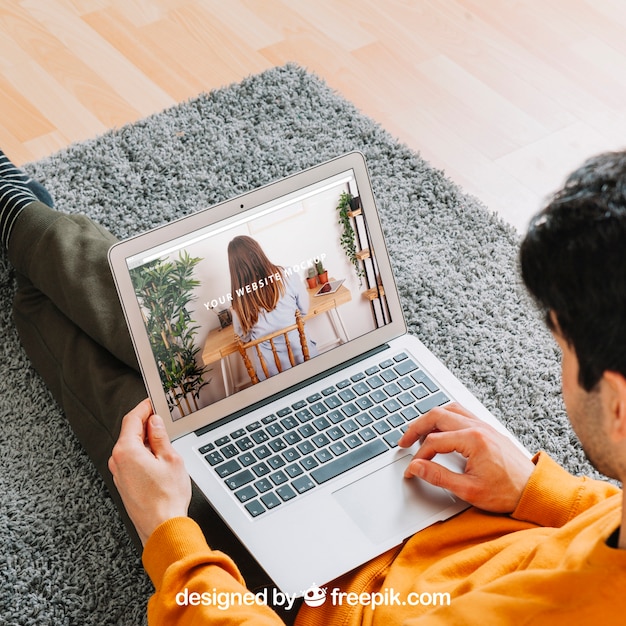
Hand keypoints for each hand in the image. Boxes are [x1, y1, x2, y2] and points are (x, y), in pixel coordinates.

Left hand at [108, 399, 191, 544]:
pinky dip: (142, 453)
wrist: (161, 527)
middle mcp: (118, 461)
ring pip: (130, 447)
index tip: (152, 402)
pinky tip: (157, 457)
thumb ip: (161, 437)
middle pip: (130, 432)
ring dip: (145, 439)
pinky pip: (131, 460)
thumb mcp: (171, 459)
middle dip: (145, 423)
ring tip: (164, 439)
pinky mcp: (124, 484)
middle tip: (162, 417)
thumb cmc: (167, 498)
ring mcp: (119, 474)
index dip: (144, 407)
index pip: (132, 419)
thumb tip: (156, 423)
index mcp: (127, 450)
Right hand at [398, 403, 533, 512]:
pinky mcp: (487, 429)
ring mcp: (483, 425)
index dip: (418, 456)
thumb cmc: (507, 493)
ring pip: (449, 409)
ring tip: (418, 433)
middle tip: (404, 442)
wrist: (535, 492)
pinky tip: (439, 429)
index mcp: (473, 440)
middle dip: (416, 428)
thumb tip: (416, 467)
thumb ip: (438, 477)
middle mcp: (478, 427)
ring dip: (430, 419)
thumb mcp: (469, 490)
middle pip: (437, 416)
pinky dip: (445, 418)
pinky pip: (461, 413)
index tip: (412, 470)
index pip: (434, 442)